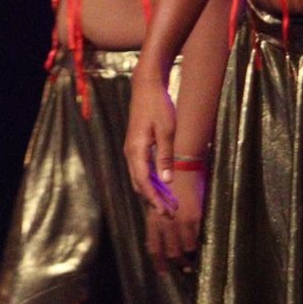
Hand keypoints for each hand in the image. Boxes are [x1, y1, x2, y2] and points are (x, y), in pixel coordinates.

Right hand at [124, 75, 178, 212]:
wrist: (147, 89)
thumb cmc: (158, 107)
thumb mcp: (167, 131)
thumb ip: (166, 156)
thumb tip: (168, 181)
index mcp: (136, 151)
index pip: (144, 182)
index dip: (154, 199)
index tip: (165, 212)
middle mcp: (131, 154)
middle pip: (141, 184)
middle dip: (154, 201)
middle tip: (171, 214)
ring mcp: (133, 151)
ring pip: (142, 179)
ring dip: (155, 193)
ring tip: (171, 205)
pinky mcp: (138, 148)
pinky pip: (144, 170)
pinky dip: (155, 182)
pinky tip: (166, 189)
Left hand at [146, 168, 206, 267]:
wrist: (182, 168)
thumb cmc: (171, 183)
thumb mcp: (160, 203)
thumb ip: (160, 219)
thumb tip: (166, 235)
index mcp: (154, 220)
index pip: (154, 248)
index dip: (159, 263)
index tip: (164, 273)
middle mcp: (165, 224)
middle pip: (170, 252)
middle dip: (178, 264)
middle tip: (186, 269)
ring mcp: (180, 222)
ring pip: (185, 248)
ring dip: (191, 257)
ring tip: (197, 260)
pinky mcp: (195, 217)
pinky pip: (198, 238)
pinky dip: (201, 245)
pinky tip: (205, 247)